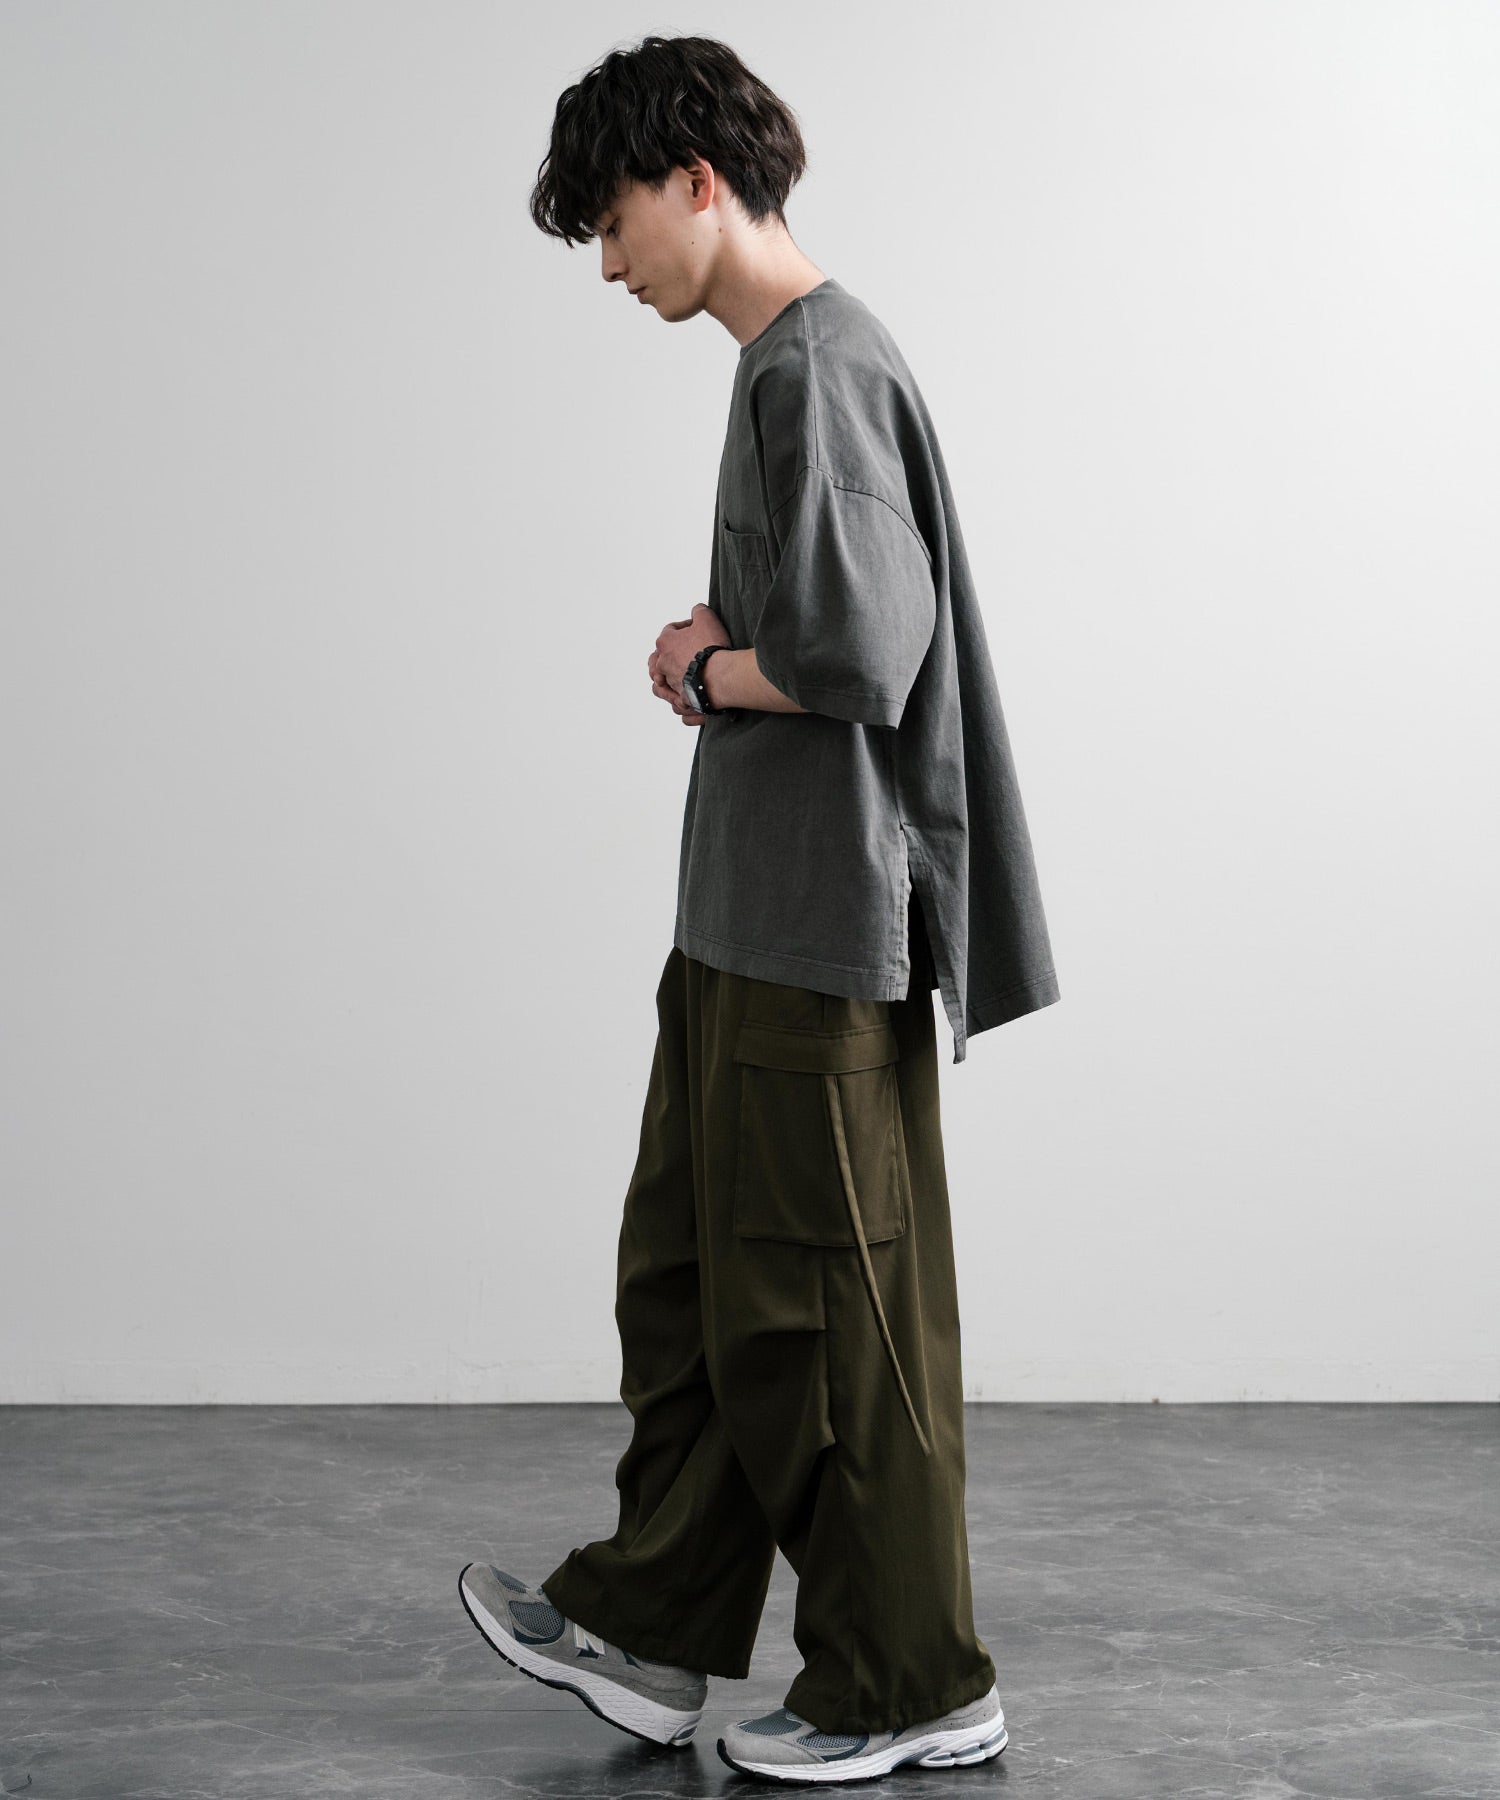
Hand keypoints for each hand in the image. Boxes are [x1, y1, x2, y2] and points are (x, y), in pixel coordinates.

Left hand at [648, 604, 729, 725]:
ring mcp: (671, 683)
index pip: (670, 631)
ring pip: (662, 681)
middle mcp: (663, 664)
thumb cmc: (711, 647)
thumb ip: (699, 611)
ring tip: (676, 676)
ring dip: (668, 678)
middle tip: (682, 652)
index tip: (697, 628)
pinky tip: (684, 694)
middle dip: (670, 653)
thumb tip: (697, 610)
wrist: (719, 676)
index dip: (684, 627)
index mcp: (665, 642)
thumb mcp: (706, 618)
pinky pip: (675, 699)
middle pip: (660, 657)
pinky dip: (678, 697)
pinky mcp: (680, 698)